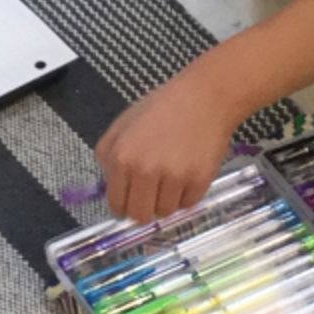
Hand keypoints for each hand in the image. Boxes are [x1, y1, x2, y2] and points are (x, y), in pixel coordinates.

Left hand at [96, 69, 237, 221]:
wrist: (205, 97)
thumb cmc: (164, 107)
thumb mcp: (124, 122)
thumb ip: (108, 153)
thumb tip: (109, 182)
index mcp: (122, 157)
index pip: (116, 204)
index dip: (123, 205)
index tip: (131, 201)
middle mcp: (145, 170)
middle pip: (140, 215)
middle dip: (144, 209)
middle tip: (151, 196)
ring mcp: (174, 178)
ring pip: (165, 212)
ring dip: (167, 201)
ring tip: (172, 179)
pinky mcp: (199, 181)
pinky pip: (188, 204)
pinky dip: (187, 195)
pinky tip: (188, 174)